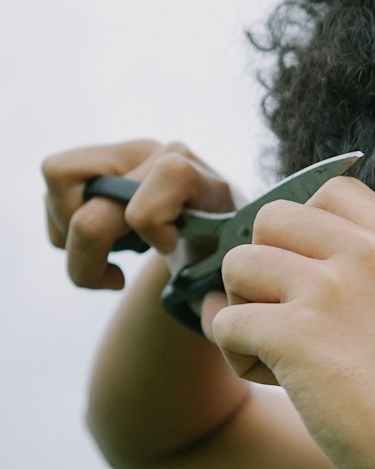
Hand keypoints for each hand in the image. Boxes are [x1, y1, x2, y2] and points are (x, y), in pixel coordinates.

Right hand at [42, 139, 237, 293]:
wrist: (211, 236)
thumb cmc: (216, 262)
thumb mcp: (225, 282)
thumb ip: (218, 302)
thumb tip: (201, 315)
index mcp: (205, 183)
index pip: (172, 174)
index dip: (154, 220)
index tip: (167, 248)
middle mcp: (163, 155)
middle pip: (95, 195)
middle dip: (89, 250)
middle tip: (114, 277)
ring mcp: (129, 154)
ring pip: (59, 176)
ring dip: (68, 232)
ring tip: (106, 254)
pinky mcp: (99, 162)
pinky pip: (54, 186)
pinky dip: (62, 230)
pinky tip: (99, 244)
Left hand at [208, 177, 374, 468]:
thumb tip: (294, 275)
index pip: (332, 190)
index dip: (303, 231)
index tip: (312, 279)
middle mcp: (370, 254)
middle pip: (270, 217)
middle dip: (265, 268)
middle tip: (290, 322)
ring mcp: (333, 289)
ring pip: (239, 264)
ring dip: (245, 310)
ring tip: (281, 358)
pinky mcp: (297, 335)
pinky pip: (225, 321)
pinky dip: (238, 356)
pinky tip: (280, 385)